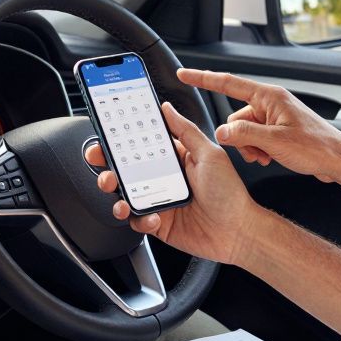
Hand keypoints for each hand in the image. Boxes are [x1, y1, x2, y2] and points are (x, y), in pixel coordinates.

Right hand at [84, 102, 265, 265]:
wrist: (237, 232)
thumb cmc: (229, 193)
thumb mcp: (209, 154)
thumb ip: (185, 131)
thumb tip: (167, 109)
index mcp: (173, 159)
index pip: (140, 146)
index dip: (119, 142)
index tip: (105, 138)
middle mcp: (162, 180)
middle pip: (124, 171)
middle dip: (107, 168)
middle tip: (103, 167)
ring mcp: (158, 202)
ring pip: (124, 196)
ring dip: (116, 195)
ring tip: (120, 197)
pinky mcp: (158, 224)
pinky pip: (137, 221)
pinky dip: (140, 219)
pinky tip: (152, 218)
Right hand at [177, 68, 340, 183]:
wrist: (338, 160)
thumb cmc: (316, 147)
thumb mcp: (275, 142)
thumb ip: (244, 135)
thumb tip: (221, 131)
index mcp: (269, 97)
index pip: (227, 83)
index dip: (202, 79)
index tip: (183, 74)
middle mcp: (270, 103)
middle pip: (235, 116)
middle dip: (239, 137)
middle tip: (256, 152)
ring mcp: (274, 117)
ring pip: (243, 131)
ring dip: (249, 147)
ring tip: (266, 157)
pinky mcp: (278, 130)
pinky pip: (254, 138)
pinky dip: (257, 150)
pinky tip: (270, 158)